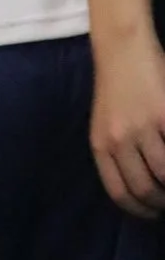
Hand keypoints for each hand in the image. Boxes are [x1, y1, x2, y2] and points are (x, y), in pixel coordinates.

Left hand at [90, 34, 164, 217]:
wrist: (122, 48)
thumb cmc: (116, 87)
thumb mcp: (106, 123)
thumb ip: (119, 154)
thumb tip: (142, 189)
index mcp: (100, 144)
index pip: (119, 193)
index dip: (140, 210)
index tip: (153, 212)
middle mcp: (118, 140)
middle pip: (145, 189)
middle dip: (162, 201)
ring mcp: (142, 128)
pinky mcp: (164, 116)